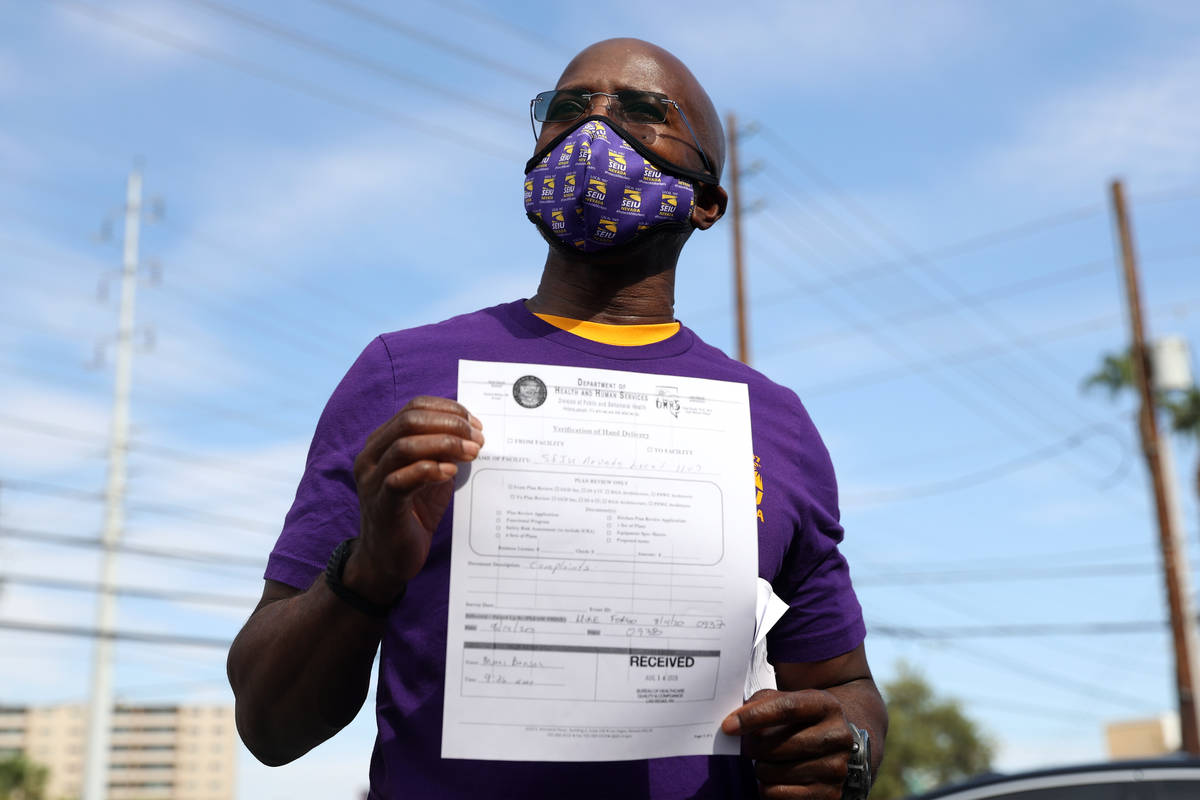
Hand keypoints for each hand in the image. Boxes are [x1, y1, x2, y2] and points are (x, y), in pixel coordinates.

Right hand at [347, 396, 483, 602]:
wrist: (390, 558)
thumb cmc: (413, 513)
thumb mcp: (432, 475)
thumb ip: (444, 452)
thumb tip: (473, 432)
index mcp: (382, 442)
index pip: (414, 408)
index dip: (448, 410)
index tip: (475, 424)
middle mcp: (371, 456)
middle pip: (410, 420)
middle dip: (450, 424)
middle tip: (478, 438)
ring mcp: (372, 480)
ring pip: (404, 445)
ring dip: (445, 444)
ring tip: (472, 453)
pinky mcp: (381, 504)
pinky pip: (400, 479)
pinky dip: (430, 470)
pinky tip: (450, 473)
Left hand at [722, 689, 854, 798]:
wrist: (834, 746)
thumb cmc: (800, 721)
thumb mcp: (788, 701)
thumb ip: (762, 702)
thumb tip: (734, 722)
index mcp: (826, 705)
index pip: (786, 708)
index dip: (754, 716)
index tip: (728, 726)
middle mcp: (836, 736)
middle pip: (775, 744)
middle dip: (752, 747)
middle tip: (749, 745)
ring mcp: (835, 768)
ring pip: (772, 772)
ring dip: (760, 768)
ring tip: (769, 761)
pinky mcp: (828, 795)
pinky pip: (776, 794)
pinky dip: (767, 787)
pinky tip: (776, 778)